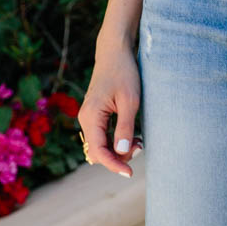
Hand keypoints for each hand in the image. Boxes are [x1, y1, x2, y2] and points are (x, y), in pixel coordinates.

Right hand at [77, 45, 141, 177]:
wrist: (115, 53)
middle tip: (141, 146)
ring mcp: (89, 118)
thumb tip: (121, 152)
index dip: (114, 164)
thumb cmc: (124, 73)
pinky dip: (116, 141)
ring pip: (101, 146)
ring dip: (118, 149)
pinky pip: (103, 137)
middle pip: (98, 152)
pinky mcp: (95, 116)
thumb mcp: (130, 101)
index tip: (129, 173)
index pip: (99, 151)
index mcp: (91, 116)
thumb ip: (125, 128)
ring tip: (139, 141)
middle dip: (118, 156)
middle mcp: (86, 119)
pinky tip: (132, 136)